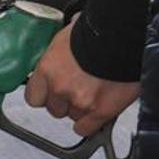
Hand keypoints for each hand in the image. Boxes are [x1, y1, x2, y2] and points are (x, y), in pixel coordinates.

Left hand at [24, 18, 140, 136]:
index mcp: (48, 68)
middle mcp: (60, 88)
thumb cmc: (99, 30)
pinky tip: (98, 111)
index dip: (45, 95)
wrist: (124, 36)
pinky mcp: (100, 111)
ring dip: (82, 108)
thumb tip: (63, 47)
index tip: (51, 91)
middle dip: (65, 101)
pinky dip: (91, 123)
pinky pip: (86, 128)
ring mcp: (80, 101)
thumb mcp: (69, 35)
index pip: (33, 96)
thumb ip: (61, 52)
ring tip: (96, 92)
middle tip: (79, 88)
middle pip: (54, 109)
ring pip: (73, 116)